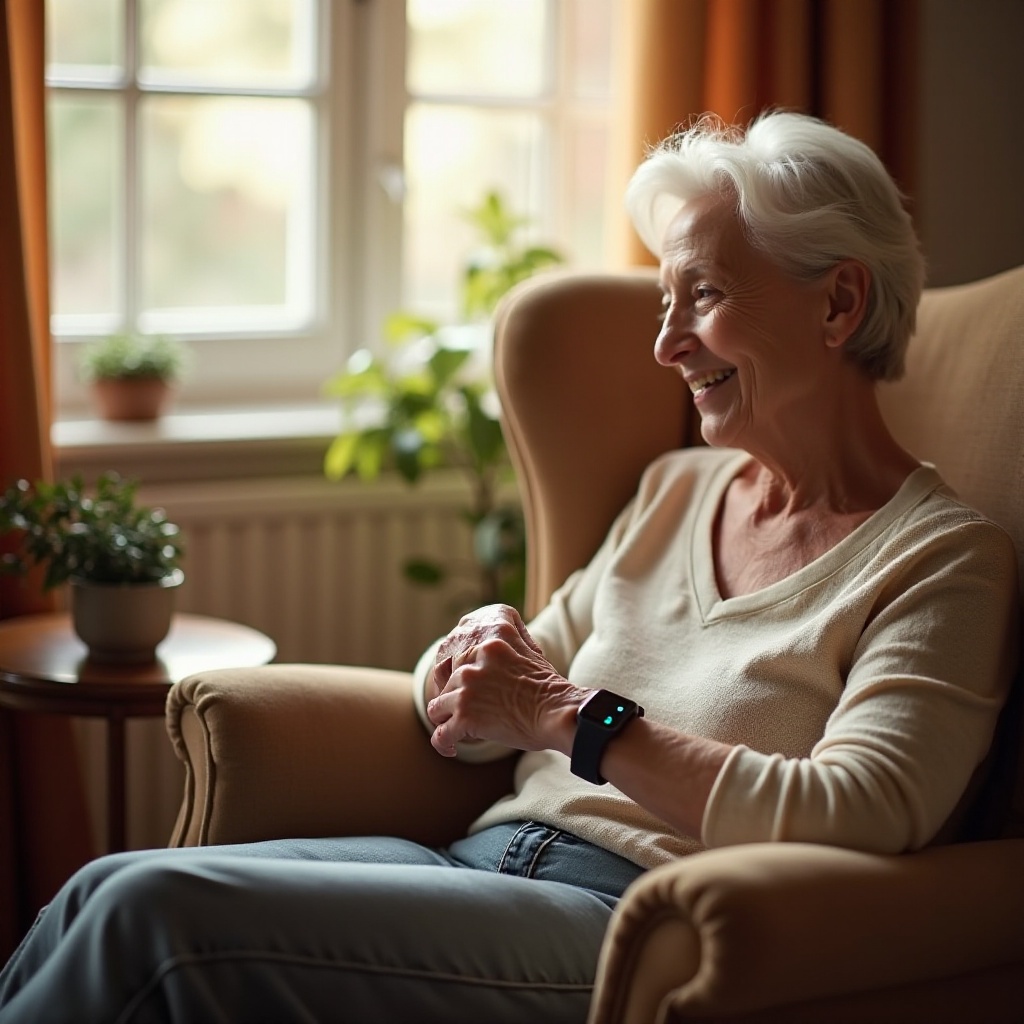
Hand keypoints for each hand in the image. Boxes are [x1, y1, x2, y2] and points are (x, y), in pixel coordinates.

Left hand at [426, 604, 583, 757]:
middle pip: (445, 681)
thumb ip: (507, 644)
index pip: (454, 651)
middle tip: (466, 712)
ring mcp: (467, 688)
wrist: (558, 713)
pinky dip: (443, 743)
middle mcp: (474, 659)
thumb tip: (496, 636)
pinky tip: (451, 748)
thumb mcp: (529, 651)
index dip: (452, 672)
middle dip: (453, 698)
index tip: (459, 687)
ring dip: (447, 719)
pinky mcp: (465, 715)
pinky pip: (440, 733)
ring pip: (437, 706)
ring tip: (457, 730)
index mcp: (490, 641)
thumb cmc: (549, 689)